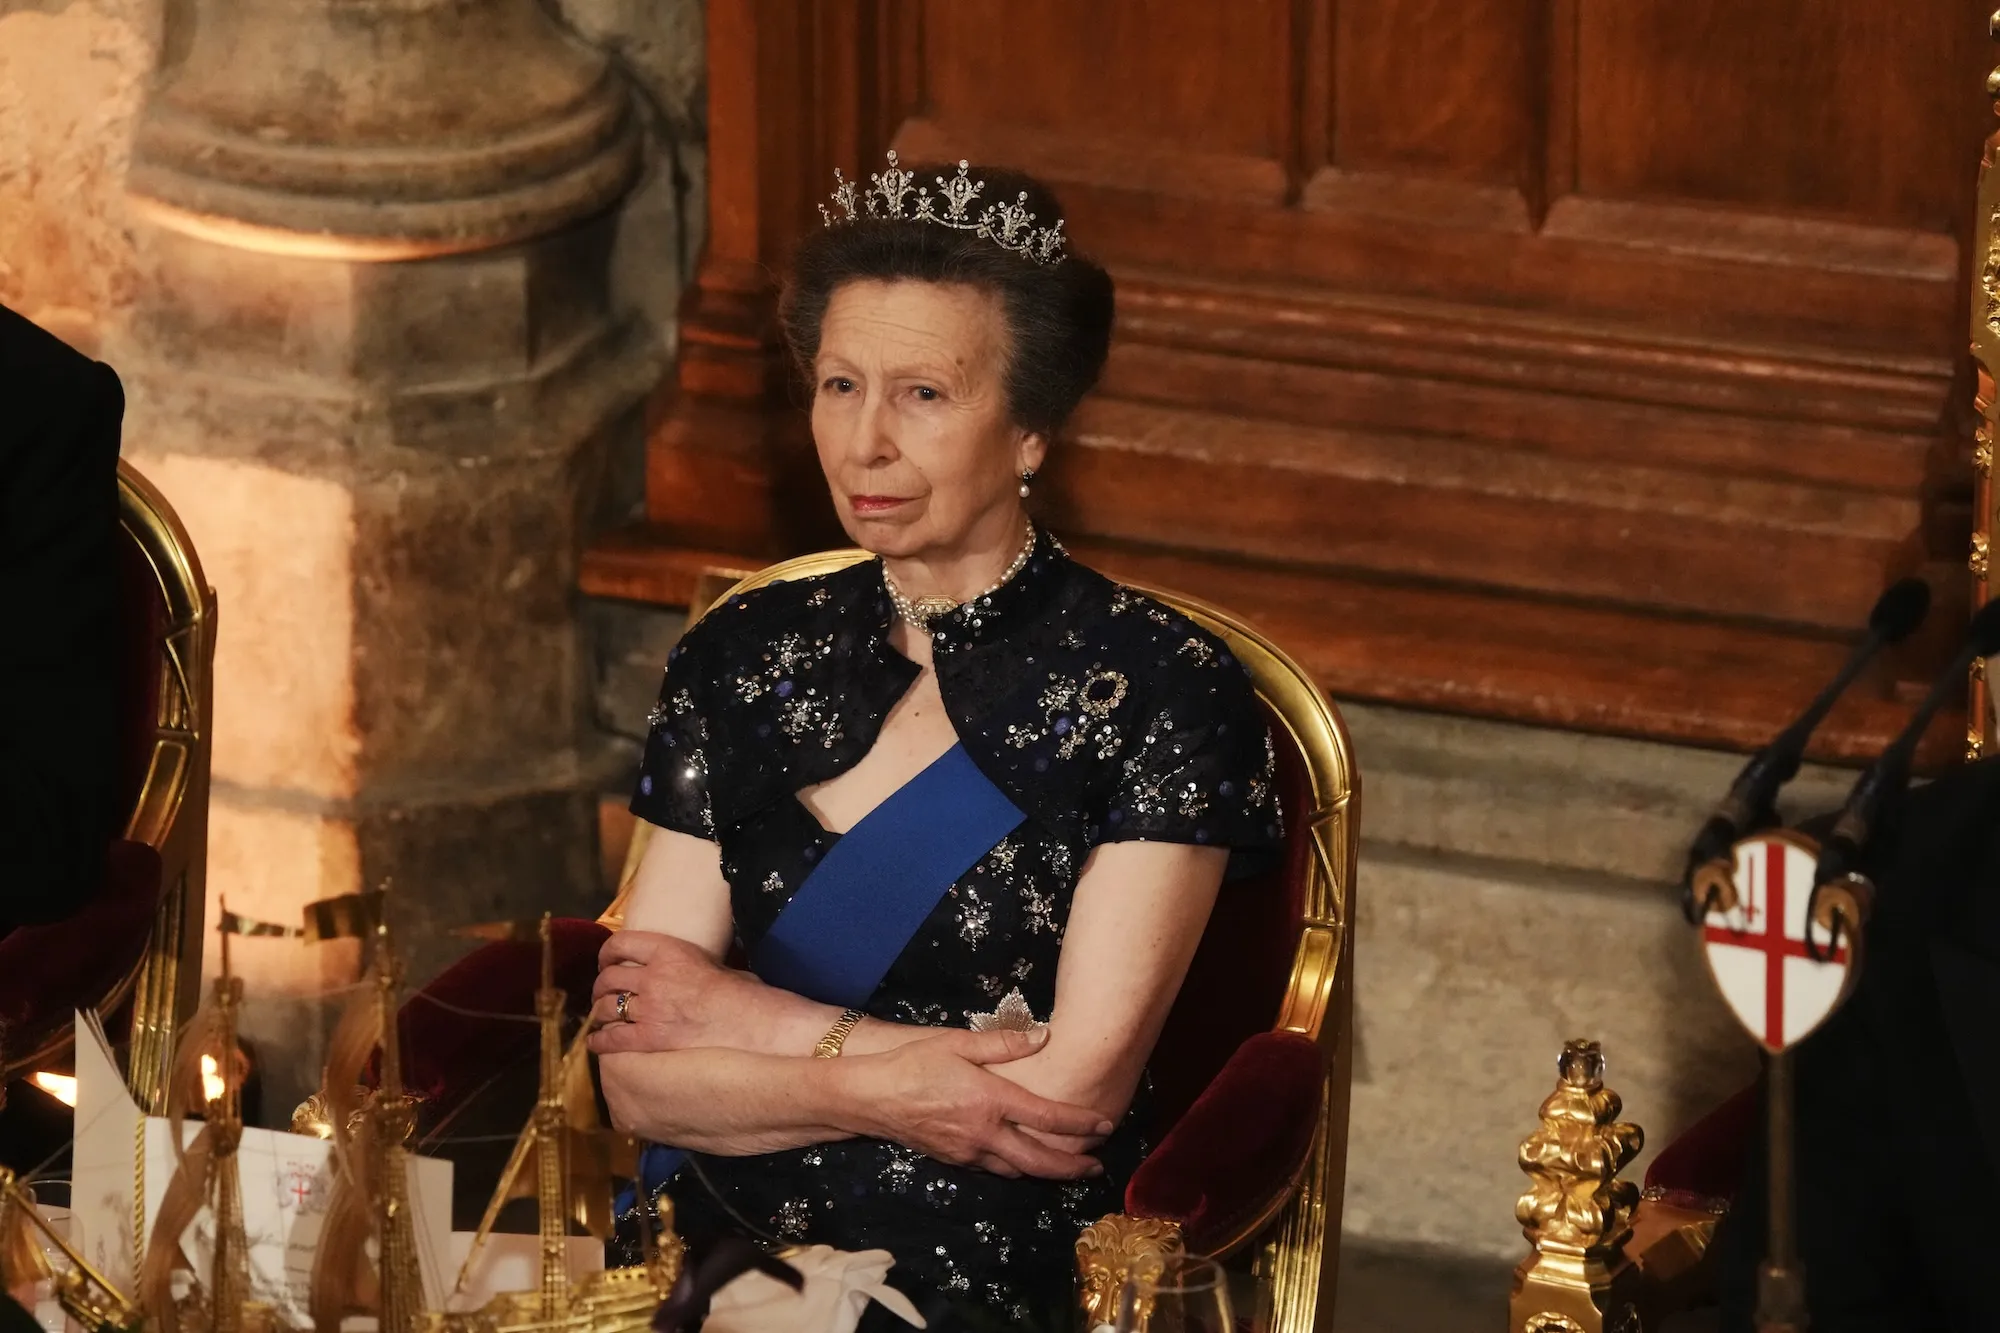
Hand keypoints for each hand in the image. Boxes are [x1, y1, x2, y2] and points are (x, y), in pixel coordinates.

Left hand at [588, 930, 764, 1055]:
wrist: (750, 1021)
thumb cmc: (742, 992)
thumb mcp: (713, 962)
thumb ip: (689, 963)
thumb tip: (687, 969)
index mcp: (668, 951)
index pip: (621, 943)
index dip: (607, 953)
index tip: (607, 960)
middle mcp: (652, 977)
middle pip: (608, 978)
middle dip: (600, 986)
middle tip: (602, 993)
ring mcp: (649, 1009)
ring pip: (606, 1007)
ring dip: (599, 1012)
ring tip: (601, 1016)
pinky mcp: (649, 1038)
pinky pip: (612, 1039)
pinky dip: (600, 1042)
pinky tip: (597, 1043)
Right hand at [836, 1027, 1114, 1179]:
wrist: (870, 1098)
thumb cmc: (914, 1063)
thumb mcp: (957, 1042)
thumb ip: (1003, 1042)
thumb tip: (1044, 1036)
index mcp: (990, 1100)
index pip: (1046, 1118)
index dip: (1080, 1123)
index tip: (1104, 1124)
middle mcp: (984, 1133)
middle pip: (1039, 1160)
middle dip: (1072, 1166)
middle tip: (1096, 1167)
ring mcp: (969, 1152)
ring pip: (1018, 1171)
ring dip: (1046, 1172)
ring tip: (1068, 1168)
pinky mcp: (955, 1161)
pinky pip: (995, 1169)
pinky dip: (1017, 1168)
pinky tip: (1024, 1161)